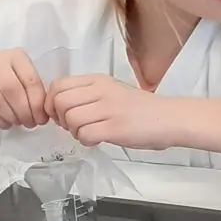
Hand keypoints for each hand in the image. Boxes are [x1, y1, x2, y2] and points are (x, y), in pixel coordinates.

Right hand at [0, 49, 48, 129]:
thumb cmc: (3, 83)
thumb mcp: (22, 81)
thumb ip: (33, 92)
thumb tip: (44, 114)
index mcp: (16, 56)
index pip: (30, 80)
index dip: (37, 103)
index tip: (42, 119)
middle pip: (12, 89)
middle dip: (24, 111)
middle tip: (30, 123)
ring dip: (11, 116)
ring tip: (18, 123)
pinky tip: (6, 123)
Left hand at [47, 74, 177, 149]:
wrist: (169, 118)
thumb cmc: (140, 108)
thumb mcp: (111, 91)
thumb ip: (87, 95)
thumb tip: (60, 108)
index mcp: (98, 80)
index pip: (58, 85)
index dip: (52, 103)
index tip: (61, 114)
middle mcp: (101, 90)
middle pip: (60, 102)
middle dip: (60, 119)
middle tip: (73, 126)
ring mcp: (109, 108)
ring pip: (70, 119)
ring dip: (74, 131)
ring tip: (88, 133)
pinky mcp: (115, 128)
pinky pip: (85, 135)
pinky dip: (86, 141)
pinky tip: (97, 140)